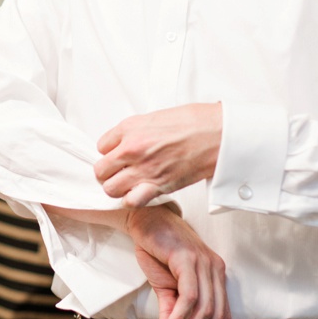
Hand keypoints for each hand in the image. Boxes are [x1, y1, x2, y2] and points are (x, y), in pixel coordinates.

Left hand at [95, 103, 221, 206]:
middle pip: (101, 170)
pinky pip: (131, 201)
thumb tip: (129, 141)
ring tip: (128, 186)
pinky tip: (140, 195)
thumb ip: (138, 131)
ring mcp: (143, 168)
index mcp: (130, 127)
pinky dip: (133, 201)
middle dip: (108, 173)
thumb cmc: (194, 122)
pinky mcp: (158, 185)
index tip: (118, 155)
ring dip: (117, 189)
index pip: (101, 146)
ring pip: (110, 188)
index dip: (110, 152)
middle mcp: (132, 148)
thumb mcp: (156, 117)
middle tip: (119, 173)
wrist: (217, 134)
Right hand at [126, 204, 229, 318]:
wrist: (144, 220)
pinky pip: (189, 295)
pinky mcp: (187, 259)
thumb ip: (171, 312)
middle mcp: (215, 269)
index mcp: (216, 275)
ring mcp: (203, 263)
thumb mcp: (165, 287)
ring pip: (204, 308)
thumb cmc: (157, 250)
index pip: (223, 315)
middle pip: (215, 315)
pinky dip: (180, 316)